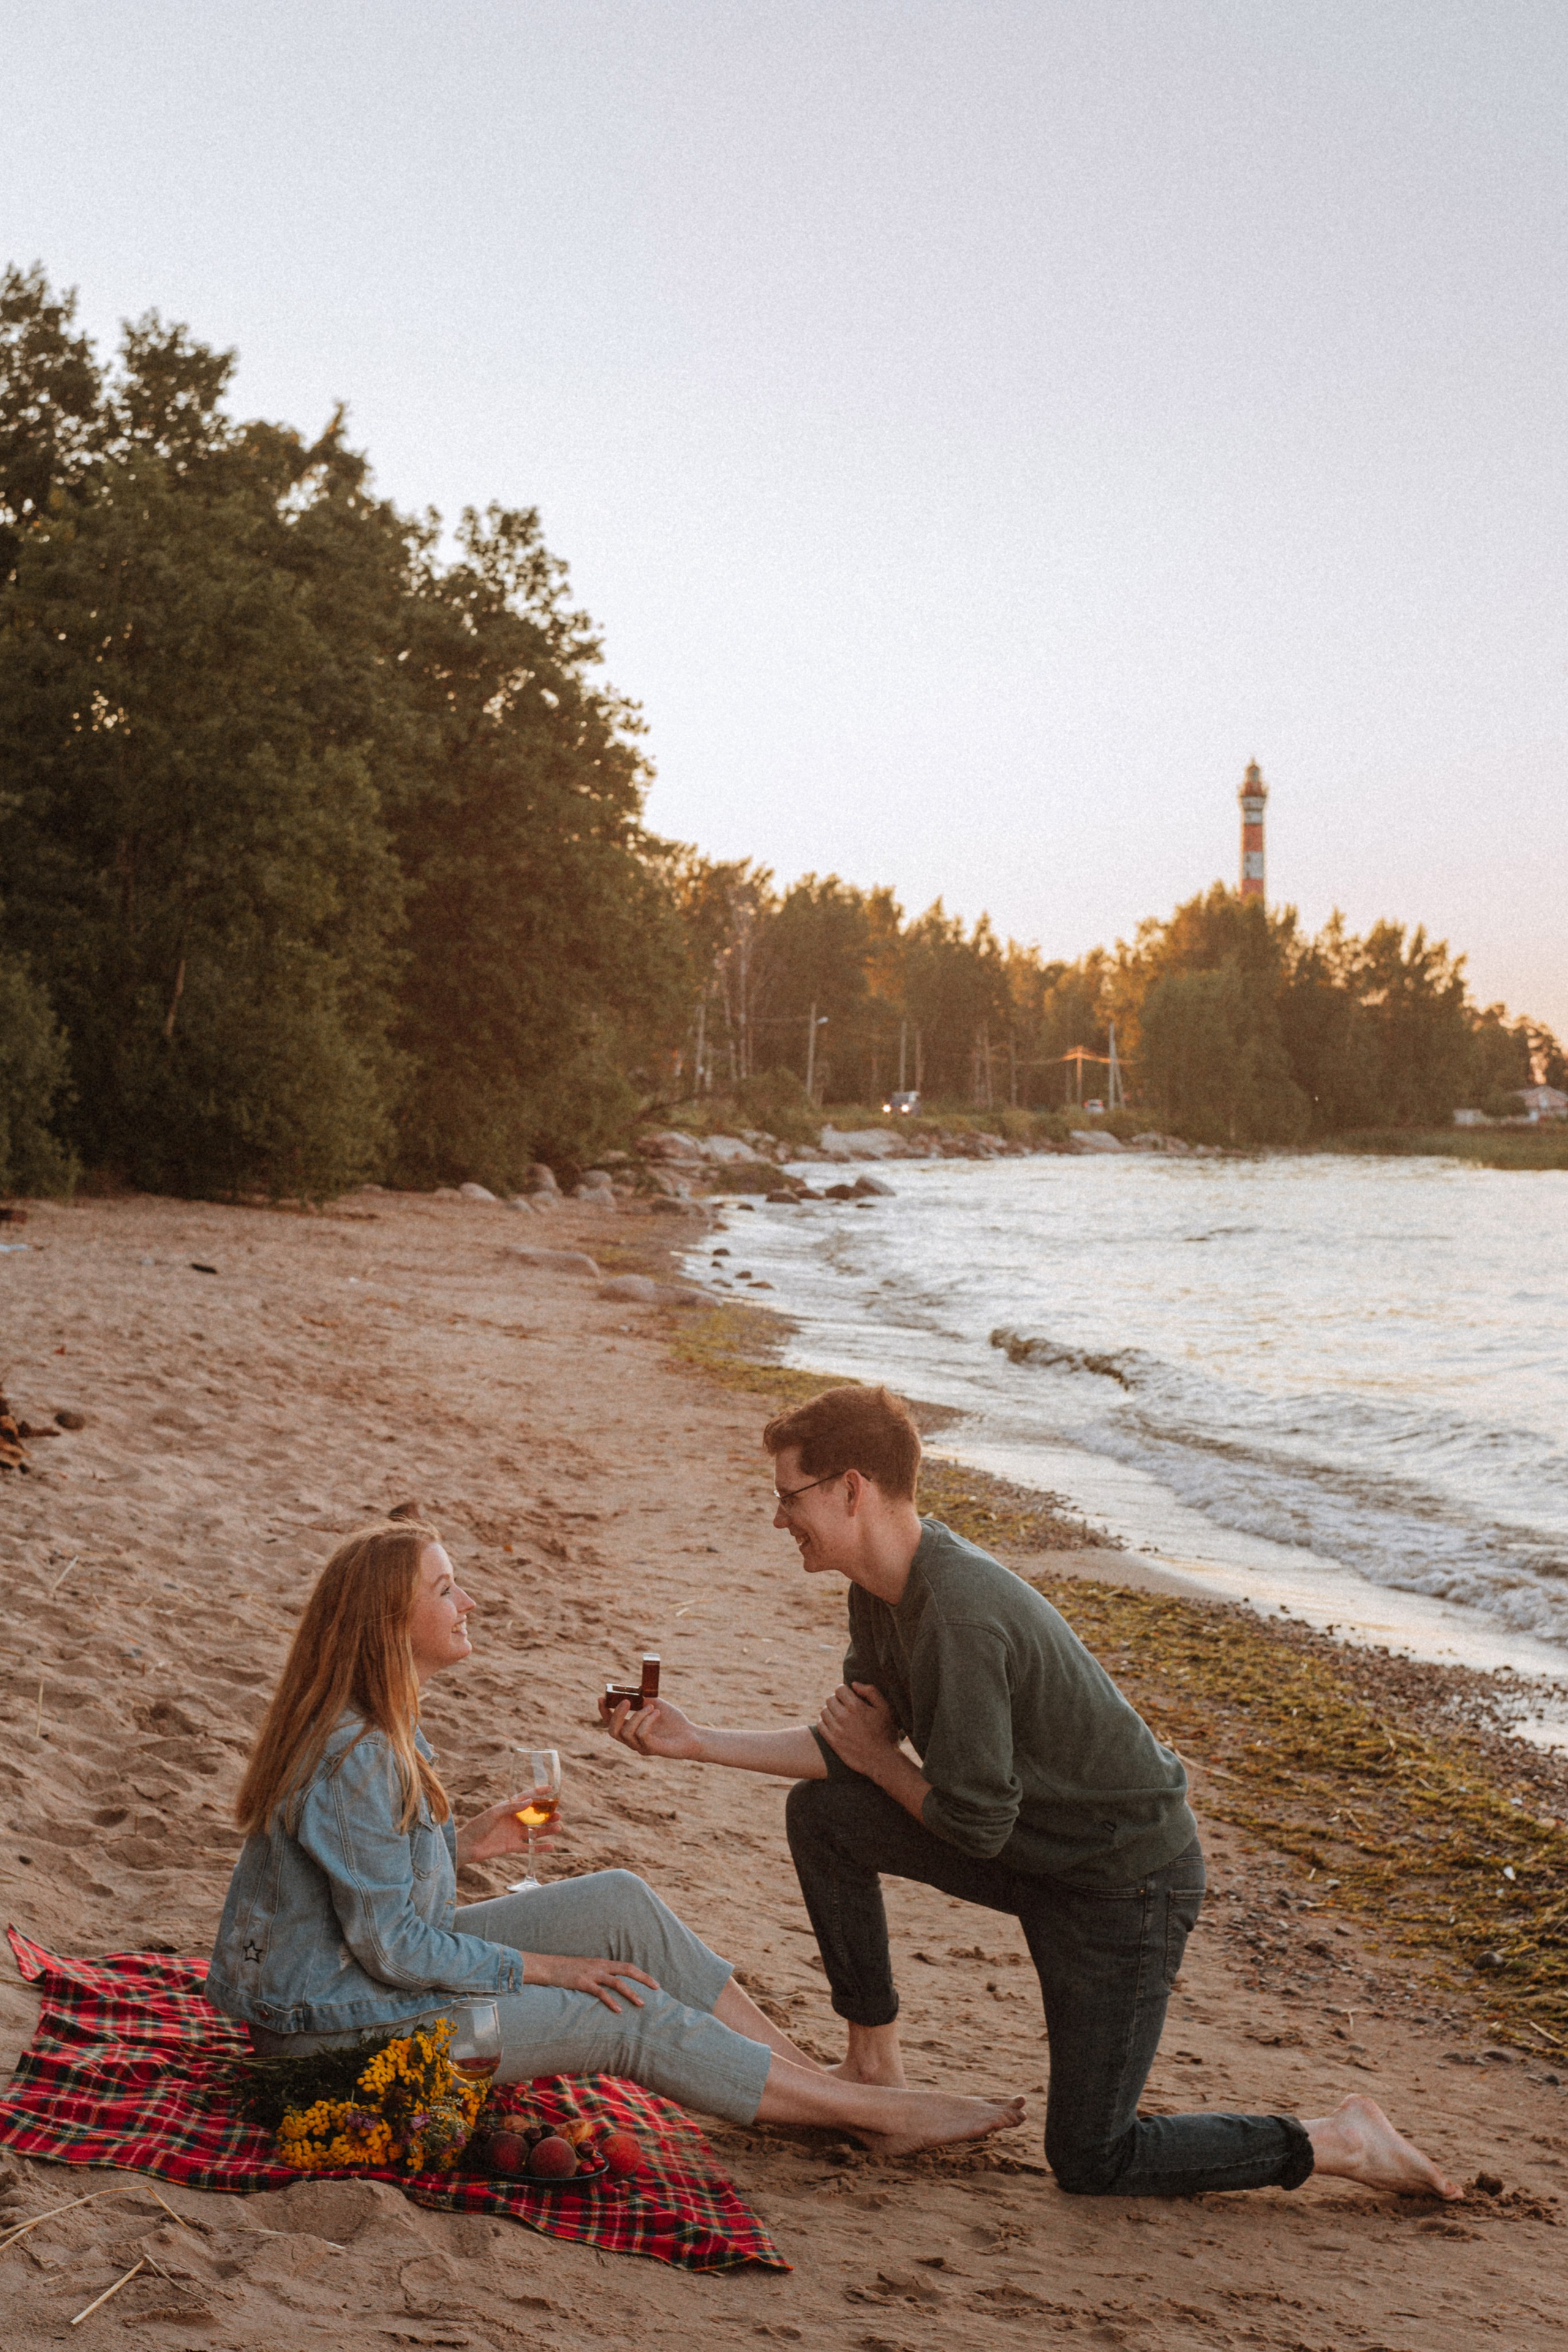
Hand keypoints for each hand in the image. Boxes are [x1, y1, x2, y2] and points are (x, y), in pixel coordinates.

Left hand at [455, 1788, 561, 1867]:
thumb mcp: (494, 1813)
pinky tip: (551, 1846)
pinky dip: (539, 1848)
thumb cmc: (478, 1825)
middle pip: (533, 1816)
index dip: (538, 1793)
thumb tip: (530, 1801)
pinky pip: (528, 1848)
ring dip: (546, 1830)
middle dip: (546, 1815)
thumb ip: (512, 1807)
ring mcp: (513, 1834)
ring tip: (558, 1827)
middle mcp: (512, 1820)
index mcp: (508, 1808)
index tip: (550, 1788)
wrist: (467, 1845)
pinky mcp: (511, 1847)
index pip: (526, 1798)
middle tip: (558, 1813)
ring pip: (534, 1832)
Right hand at [524, 1952, 659, 2013]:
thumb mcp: (585, 1969)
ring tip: (642, 2003)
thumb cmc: (566, 1970)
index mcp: (602, 1963)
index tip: (653, 1983)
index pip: (626, 1966)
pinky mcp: (582, 1982)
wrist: (547, 1966)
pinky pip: (600, 1992)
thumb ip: (597, 1975)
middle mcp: (600, 1966)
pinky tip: (618, 2010)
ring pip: (617, 1982)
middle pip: (627, 1970)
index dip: (641, 1974)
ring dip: (631, 1993)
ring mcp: (591, 1973)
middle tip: (657, 1988)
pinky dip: (610, 2001)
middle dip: (643, 1979)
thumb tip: (608, 1985)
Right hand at [599, 1694, 704, 1760]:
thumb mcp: (655, 1704)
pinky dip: (647, 1720)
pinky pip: (641, 1734)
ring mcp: (641, 1746)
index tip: (601, 1698)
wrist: (690, 1735)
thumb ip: (642, 1699)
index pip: (610, 1724)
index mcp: (631, 1730)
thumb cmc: (672, 1721)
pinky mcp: (651, 1749)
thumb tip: (631, 1690)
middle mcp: (632, 1740)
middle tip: (626, 1701)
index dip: (604, 1712)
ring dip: (638, 1715)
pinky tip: (657, 1713)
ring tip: (651, 1707)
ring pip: (627, 1732)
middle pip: (613, 1731)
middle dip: (616, 1715)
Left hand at [817, 1682, 900, 1780]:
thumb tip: (853, 1684)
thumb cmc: (886, 1733)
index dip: (845, 1691)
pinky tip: (835, 1726)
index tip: (850, 1697)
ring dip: (831, 1711)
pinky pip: (821, 1725)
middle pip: (830, 1699)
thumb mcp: (885, 1708)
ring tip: (841, 1717)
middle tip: (846, 1707)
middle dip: (837, 1701)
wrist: (882, 1760)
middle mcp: (843, 1717)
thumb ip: (871, 1691)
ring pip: (824, 1711)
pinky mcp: (833, 1742)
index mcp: (856, 1706)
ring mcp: (837, 1730)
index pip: (839, 1689)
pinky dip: (825, 1723)